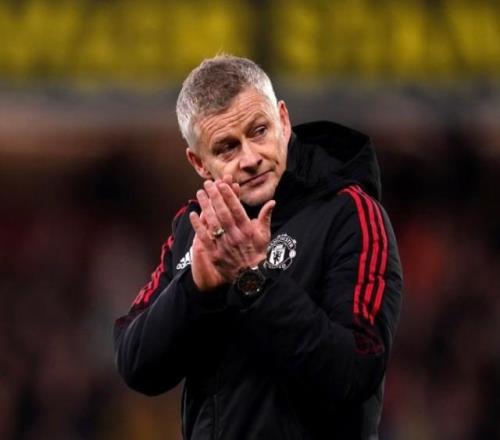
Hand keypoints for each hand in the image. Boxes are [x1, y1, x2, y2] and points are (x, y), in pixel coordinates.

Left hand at [189, 176, 273, 291]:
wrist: (250, 277)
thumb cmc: (258, 254)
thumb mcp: (265, 236)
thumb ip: (265, 217)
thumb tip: (272, 202)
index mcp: (247, 230)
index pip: (237, 209)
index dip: (229, 195)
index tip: (222, 184)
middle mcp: (235, 236)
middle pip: (223, 213)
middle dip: (215, 196)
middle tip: (208, 184)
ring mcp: (224, 245)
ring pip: (213, 222)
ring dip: (205, 207)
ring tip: (200, 193)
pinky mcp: (215, 253)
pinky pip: (204, 237)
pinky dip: (198, 226)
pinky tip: (193, 214)